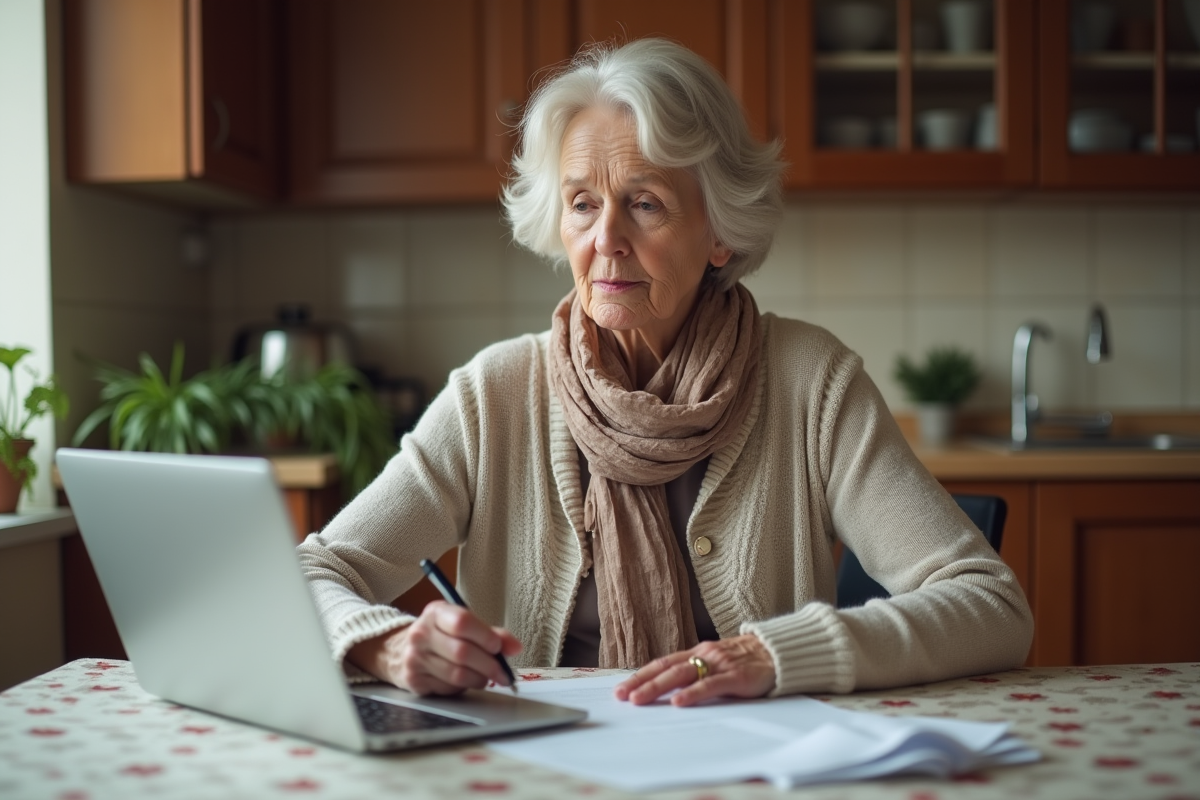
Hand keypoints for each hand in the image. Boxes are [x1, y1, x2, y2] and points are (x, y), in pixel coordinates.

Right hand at [347, 601, 521, 695]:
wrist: (399, 650)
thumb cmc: (440, 636)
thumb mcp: (462, 626)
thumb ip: (491, 634)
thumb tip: (515, 647)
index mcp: (436, 613)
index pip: (463, 622)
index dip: (485, 636)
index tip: (499, 647)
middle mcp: (421, 633)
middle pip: (462, 652)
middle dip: (489, 665)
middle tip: (504, 672)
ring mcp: (415, 658)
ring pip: (457, 674)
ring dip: (479, 679)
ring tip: (486, 677)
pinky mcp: (414, 680)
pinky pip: (447, 688)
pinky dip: (463, 687)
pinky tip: (465, 681)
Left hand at [613, 634, 775, 706]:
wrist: (777, 653)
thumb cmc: (744, 661)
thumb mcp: (715, 664)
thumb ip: (696, 673)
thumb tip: (668, 691)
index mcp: (696, 653)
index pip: (662, 663)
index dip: (640, 675)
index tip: (621, 688)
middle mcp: (703, 655)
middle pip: (666, 668)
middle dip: (641, 682)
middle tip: (622, 696)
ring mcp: (718, 664)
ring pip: (682, 674)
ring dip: (658, 687)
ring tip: (640, 699)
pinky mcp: (735, 676)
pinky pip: (710, 685)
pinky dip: (692, 693)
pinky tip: (679, 702)